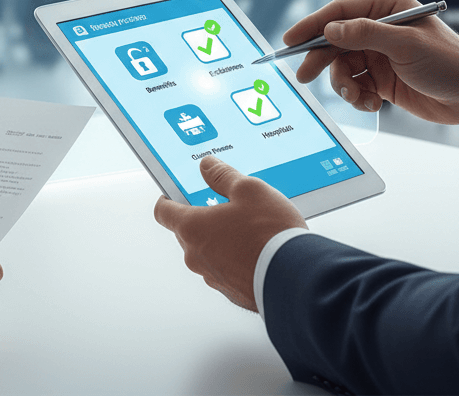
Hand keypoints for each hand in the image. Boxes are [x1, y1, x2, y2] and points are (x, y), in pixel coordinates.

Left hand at [153, 156, 306, 311]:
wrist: (295, 278)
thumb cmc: (269, 233)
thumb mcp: (248, 189)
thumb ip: (222, 175)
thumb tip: (206, 166)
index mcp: (193, 228)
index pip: (163, 211)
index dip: (169, 198)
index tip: (177, 191)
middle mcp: (196, 256)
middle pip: (187, 231)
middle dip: (203, 216)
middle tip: (226, 205)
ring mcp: (213, 276)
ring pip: (207, 251)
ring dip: (221, 238)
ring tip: (249, 226)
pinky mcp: (231, 291)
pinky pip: (225, 268)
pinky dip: (235, 258)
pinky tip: (257, 247)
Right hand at [284, 0, 458, 127]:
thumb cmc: (448, 61)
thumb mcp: (406, 45)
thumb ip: (365, 34)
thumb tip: (330, 28)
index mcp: (386, 8)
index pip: (340, 11)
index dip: (313, 24)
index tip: (291, 39)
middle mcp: (380, 28)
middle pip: (335, 40)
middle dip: (321, 60)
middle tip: (303, 76)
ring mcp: (380, 54)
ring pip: (343, 67)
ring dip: (345, 85)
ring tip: (359, 97)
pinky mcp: (382, 78)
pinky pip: (355, 85)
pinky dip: (358, 97)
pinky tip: (373, 103)